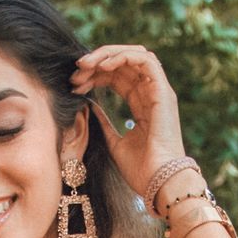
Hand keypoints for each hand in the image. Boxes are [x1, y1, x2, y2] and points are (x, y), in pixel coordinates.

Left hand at [69, 45, 187, 199]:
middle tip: (75, 73)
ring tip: (85, 65)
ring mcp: (158, 91)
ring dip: (107, 55)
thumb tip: (89, 106)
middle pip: (123, 63)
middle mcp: (151, 93)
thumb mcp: (114, 143)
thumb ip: (104, 123)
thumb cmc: (140, 171)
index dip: (95, 75)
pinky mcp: (163, 91)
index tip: (74, 85)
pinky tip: (103, 67)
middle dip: (96, 63)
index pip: (118, 77)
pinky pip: (145, 60)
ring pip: (134, 55)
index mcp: (141, 104)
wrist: (158, 183)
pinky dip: (123, 57)